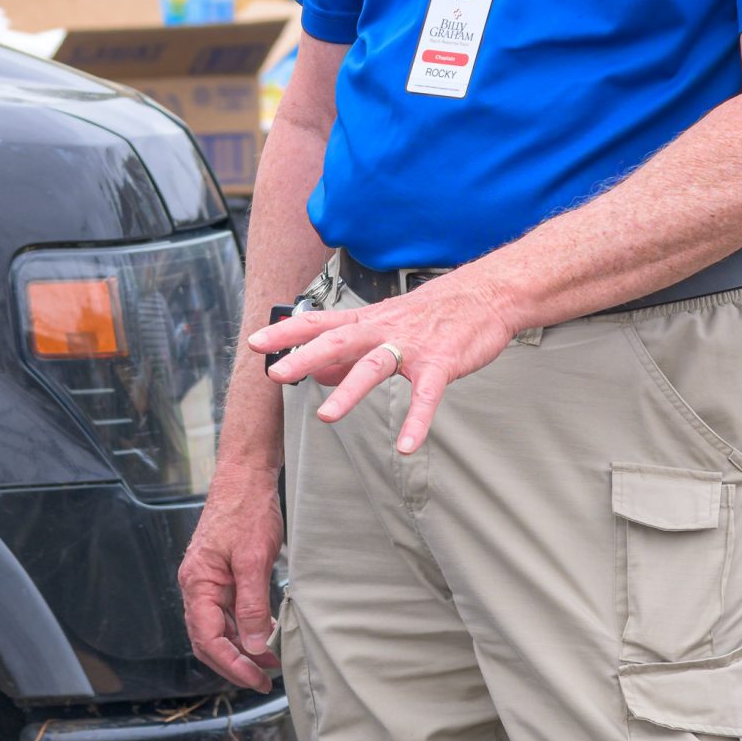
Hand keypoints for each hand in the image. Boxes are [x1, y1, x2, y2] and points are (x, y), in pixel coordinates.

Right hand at [179, 463, 283, 692]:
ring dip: (241, 648)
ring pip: (218, 628)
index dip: (232, 664)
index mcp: (197, 583)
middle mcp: (196, 585)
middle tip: (264, 678)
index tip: (257, 678)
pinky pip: (227, 612)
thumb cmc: (246, 510)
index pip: (207, 639)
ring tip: (270, 660)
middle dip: (235, 663)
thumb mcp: (253, 559)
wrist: (246, 476)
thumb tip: (253, 644)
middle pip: (208, 639)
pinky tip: (264, 633)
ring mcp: (207, 581)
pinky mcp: (220, 575)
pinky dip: (244, 628)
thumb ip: (251, 604)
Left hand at [257, 275, 520, 453]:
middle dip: (304, 356)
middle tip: (276, 373)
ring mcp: (413, 347)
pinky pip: (426, 395)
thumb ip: (352, 349)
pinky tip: (406, 446)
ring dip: (349, 390)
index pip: (319, 322)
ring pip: (375, 366)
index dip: (286, 332)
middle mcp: (384, 330)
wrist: (486, 294)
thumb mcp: (387, 324)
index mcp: (369, 321)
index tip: (255, 343)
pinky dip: (416, 421)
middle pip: (338, 340)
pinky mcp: (441, 364)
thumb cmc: (435, 312)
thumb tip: (319, 373)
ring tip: (327, 417)